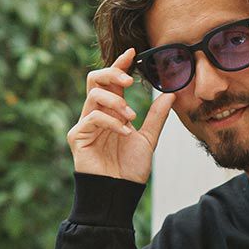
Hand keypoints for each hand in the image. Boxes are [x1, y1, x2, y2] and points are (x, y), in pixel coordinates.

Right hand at [68, 46, 175, 185]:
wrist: (119, 195)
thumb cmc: (129, 170)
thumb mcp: (148, 140)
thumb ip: (156, 117)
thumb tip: (171, 94)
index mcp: (110, 111)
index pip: (111, 81)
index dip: (119, 65)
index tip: (132, 53)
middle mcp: (94, 114)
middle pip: (94, 79)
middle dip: (112, 74)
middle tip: (130, 81)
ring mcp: (84, 124)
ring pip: (94, 95)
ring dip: (116, 102)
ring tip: (131, 118)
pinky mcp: (77, 136)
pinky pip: (93, 117)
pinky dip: (112, 121)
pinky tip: (125, 132)